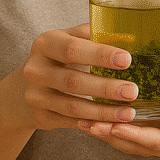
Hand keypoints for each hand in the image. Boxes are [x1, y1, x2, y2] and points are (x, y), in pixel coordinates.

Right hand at [13, 23, 138, 131]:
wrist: (27, 86)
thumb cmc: (60, 58)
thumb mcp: (71, 40)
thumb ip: (97, 36)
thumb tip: (131, 38)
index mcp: (46, 43)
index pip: (73, 49)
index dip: (100, 55)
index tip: (126, 60)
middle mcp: (35, 69)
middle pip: (73, 81)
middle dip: (106, 88)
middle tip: (132, 91)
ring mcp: (35, 96)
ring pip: (73, 107)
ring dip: (103, 111)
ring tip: (129, 112)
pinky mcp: (40, 117)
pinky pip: (70, 122)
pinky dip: (93, 123)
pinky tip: (113, 123)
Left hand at [77, 75, 159, 158]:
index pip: (158, 139)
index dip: (135, 135)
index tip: (116, 125)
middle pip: (139, 146)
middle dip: (113, 136)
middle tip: (89, 124)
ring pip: (130, 146)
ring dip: (107, 136)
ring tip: (83, 123)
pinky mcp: (152, 141)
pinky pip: (130, 141)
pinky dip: (111, 133)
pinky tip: (93, 122)